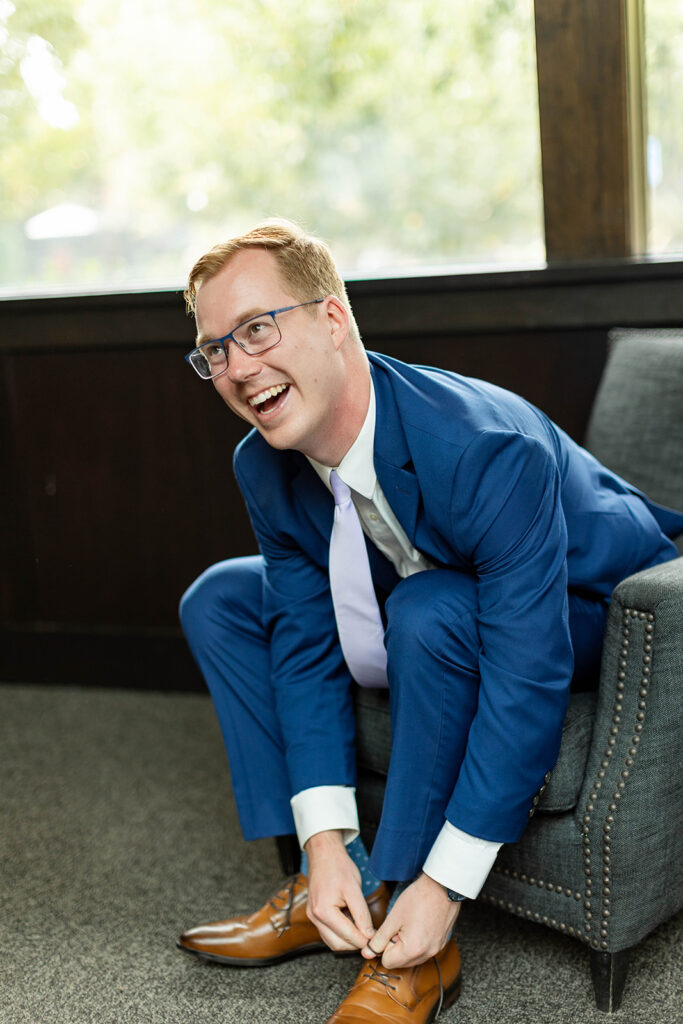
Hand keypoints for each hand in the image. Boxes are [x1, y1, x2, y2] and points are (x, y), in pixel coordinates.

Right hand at [304, 830, 375, 951]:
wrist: (324, 854)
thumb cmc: (338, 867)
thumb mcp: (354, 889)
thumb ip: (362, 914)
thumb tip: (369, 935)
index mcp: (324, 911)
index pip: (347, 936)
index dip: (364, 941)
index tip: (377, 942)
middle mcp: (315, 917)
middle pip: (338, 944)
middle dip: (356, 944)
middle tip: (372, 938)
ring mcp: (313, 917)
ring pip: (332, 941)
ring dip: (348, 940)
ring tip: (363, 930)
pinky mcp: (314, 915)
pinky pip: (328, 933)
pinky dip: (341, 933)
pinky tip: (352, 924)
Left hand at [361, 873, 460, 968]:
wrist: (443, 886)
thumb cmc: (418, 898)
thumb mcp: (393, 918)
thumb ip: (379, 939)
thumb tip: (367, 952)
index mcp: (413, 950)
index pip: (387, 962)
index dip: (384, 946)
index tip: (389, 930)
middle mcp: (427, 954)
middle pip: (401, 962)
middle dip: (395, 947)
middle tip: (399, 926)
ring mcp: (436, 950)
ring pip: (412, 958)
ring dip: (406, 946)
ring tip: (410, 924)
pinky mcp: (441, 943)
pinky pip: (424, 951)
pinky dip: (418, 942)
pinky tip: (419, 924)